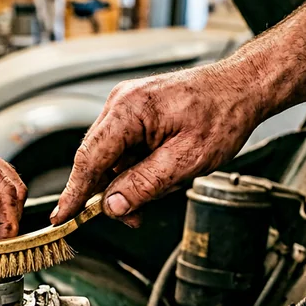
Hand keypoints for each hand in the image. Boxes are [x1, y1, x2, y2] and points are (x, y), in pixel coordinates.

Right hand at [52, 64, 265, 226]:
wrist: (244, 87)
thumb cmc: (223, 114)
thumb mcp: (186, 160)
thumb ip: (145, 184)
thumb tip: (113, 205)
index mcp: (129, 110)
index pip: (88, 159)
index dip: (74, 193)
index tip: (62, 217)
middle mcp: (121, 103)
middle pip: (96, 160)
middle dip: (112, 192)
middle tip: (134, 217)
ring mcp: (127, 106)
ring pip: (111, 158)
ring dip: (129, 181)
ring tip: (164, 187)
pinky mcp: (136, 113)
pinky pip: (124, 149)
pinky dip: (136, 168)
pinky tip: (161, 173)